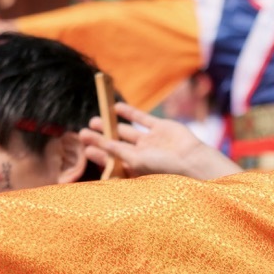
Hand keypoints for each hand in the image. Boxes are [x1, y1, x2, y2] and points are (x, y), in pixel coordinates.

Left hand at [78, 103, 241, 180]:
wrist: (190, 158)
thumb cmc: (163, 166)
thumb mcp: (134, 160)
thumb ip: (115, 150)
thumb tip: (96, 144)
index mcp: (136, 166)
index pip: (113, 159)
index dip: (99, 153)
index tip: (85, 147)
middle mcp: (143, 154)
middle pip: (117, 144)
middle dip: (101, 138)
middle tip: (83, 132)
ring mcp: (152, 140)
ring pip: (127, 131)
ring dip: (111, 125)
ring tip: (94, 120)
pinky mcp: (162, 128)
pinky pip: (142, 119)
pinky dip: (130, 112)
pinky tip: (117, 107)